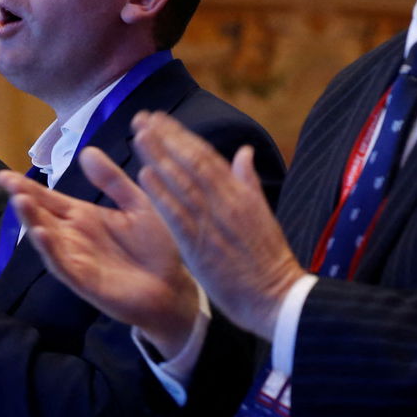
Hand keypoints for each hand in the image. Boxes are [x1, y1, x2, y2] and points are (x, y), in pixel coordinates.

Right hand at [0, 147, 199, 357]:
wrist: (175, 286)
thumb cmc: (157, 246)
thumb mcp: (136, 204)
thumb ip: (112, 181)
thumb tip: (86, 150)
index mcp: (84, 217)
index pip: (49, 199)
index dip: (27, 186)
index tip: (3, 174)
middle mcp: (75, 237)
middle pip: (42, 216)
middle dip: (23, 199)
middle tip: (5, 180)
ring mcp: (78, 260)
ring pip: (48, 240)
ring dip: (32, 222)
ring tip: (20, 201)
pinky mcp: (87, 282)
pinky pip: (64, 266)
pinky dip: (52, 251)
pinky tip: (42, 234)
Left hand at [131, 112, 304, 339]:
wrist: (277, 298)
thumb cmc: (269, 260)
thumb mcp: (263, 213)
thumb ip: (248, 181)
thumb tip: (244, 151)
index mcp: (240, 193)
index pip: (206, 156)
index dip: (181, 135)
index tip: (160, 119)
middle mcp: (226, 202)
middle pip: (191, 162)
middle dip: (165, 138)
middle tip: (141, 118)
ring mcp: (212, 223)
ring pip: (182, 183)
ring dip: (158, 157)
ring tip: (138, 136)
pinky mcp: (200, 247)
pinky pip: (177, 215)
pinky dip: (161, 194)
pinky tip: (145, 176)